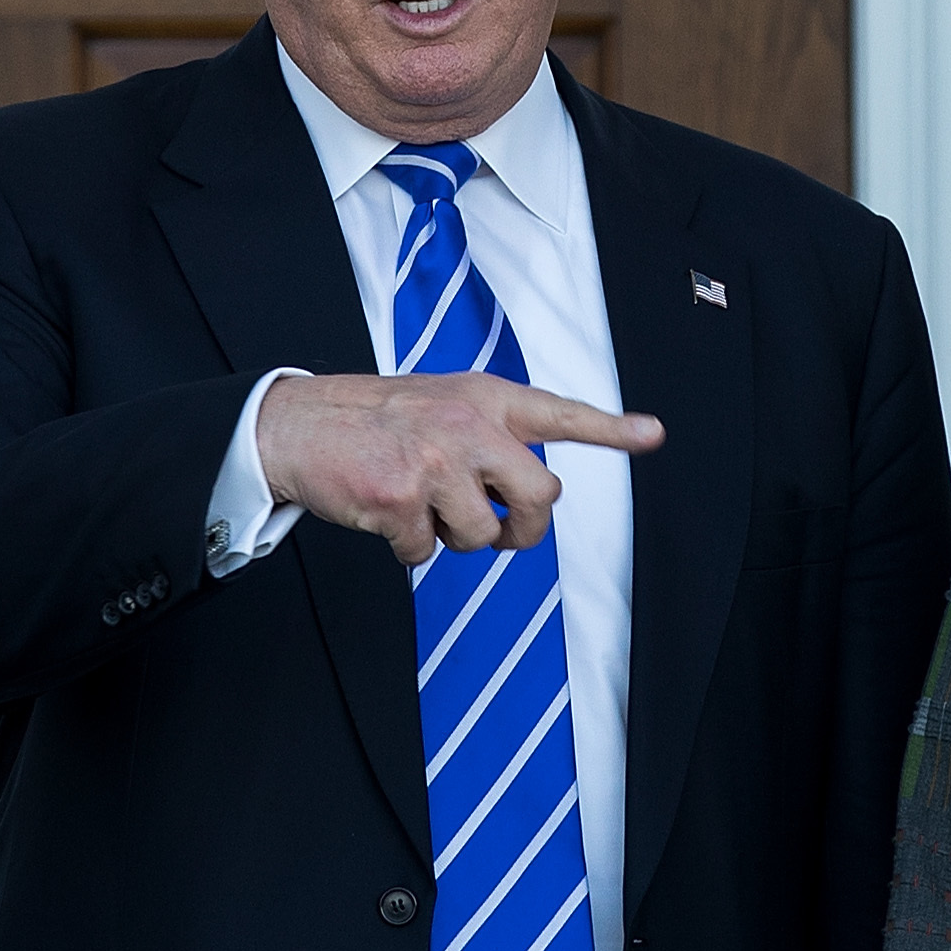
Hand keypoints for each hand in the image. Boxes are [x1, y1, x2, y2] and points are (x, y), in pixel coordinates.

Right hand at [254, 372, 662, 567]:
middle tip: (496, 530)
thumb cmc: (376, 421)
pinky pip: (427, 552)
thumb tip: (531, 494)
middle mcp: (468, 424)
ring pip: (483, 535)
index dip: (610, 428)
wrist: (299, 424)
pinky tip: (384, 514)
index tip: (651, 434)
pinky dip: (407, 546)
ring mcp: (436, 461)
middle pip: (540, 496)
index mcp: (484, 399)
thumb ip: (490, 435)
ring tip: (421, 508)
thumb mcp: (443, 404)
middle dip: (522, 528)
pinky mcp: (401, 497)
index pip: (558, 413)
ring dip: (454, 538)